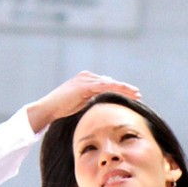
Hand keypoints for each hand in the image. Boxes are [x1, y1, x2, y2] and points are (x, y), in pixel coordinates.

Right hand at [26, 71, 141, 133]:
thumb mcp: (81, 105)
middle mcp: (87, 76)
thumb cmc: (62, 110)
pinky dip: (117, 89)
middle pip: (111, 82)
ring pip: (110, 83)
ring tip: (136, 94)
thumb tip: (103, 108)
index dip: (120, 90)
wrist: (49, 108)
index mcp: (87, 80)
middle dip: (125, 88)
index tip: (133, 96)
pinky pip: (105, 86)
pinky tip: (126, 94)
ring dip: (124, 89)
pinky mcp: (85, 85)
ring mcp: (86, 79)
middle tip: (138, 95)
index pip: (107, 84)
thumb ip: (92, 102)